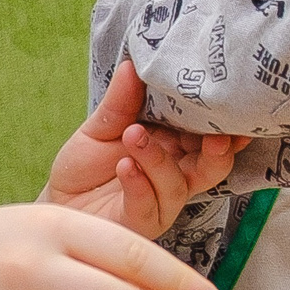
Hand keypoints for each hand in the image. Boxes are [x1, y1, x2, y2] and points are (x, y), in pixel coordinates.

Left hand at [41, 60, 247, 236]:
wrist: (56, 204)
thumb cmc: (84, 167)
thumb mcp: (101, 126)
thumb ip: (121, 102)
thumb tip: (132, 65)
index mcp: (174, 147)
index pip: (208, 136)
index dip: (225, 125)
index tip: (233, 106)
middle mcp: (174, 175)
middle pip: (212, 168)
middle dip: (219, 152)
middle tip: (216, 136)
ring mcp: (159, 203)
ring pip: (177, 186)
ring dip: (159, 160)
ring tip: (133, 136)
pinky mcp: (138, 224)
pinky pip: (147, 207)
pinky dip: (139, 185)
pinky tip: (125, 166)